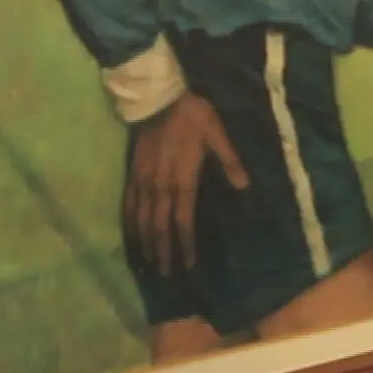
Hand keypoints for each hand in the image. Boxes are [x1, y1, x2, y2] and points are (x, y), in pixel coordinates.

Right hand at [125, 91, 249, 275]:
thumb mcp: (218, 134)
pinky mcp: (133, 173)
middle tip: (166, 273)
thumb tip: (244, 185)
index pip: (183, 220)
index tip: (187, 263)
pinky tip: (132, 235)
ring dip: (146, 242)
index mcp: (182, 179)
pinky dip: (130, 223)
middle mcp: (160, 186)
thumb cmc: (193, 116)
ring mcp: (143, 181)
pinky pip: (128, 203)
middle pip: (160, 226)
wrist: (158, 99)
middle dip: (163, 251)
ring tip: (149, 262)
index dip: (185, 243)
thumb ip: (230, 160)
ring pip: (142, 219)